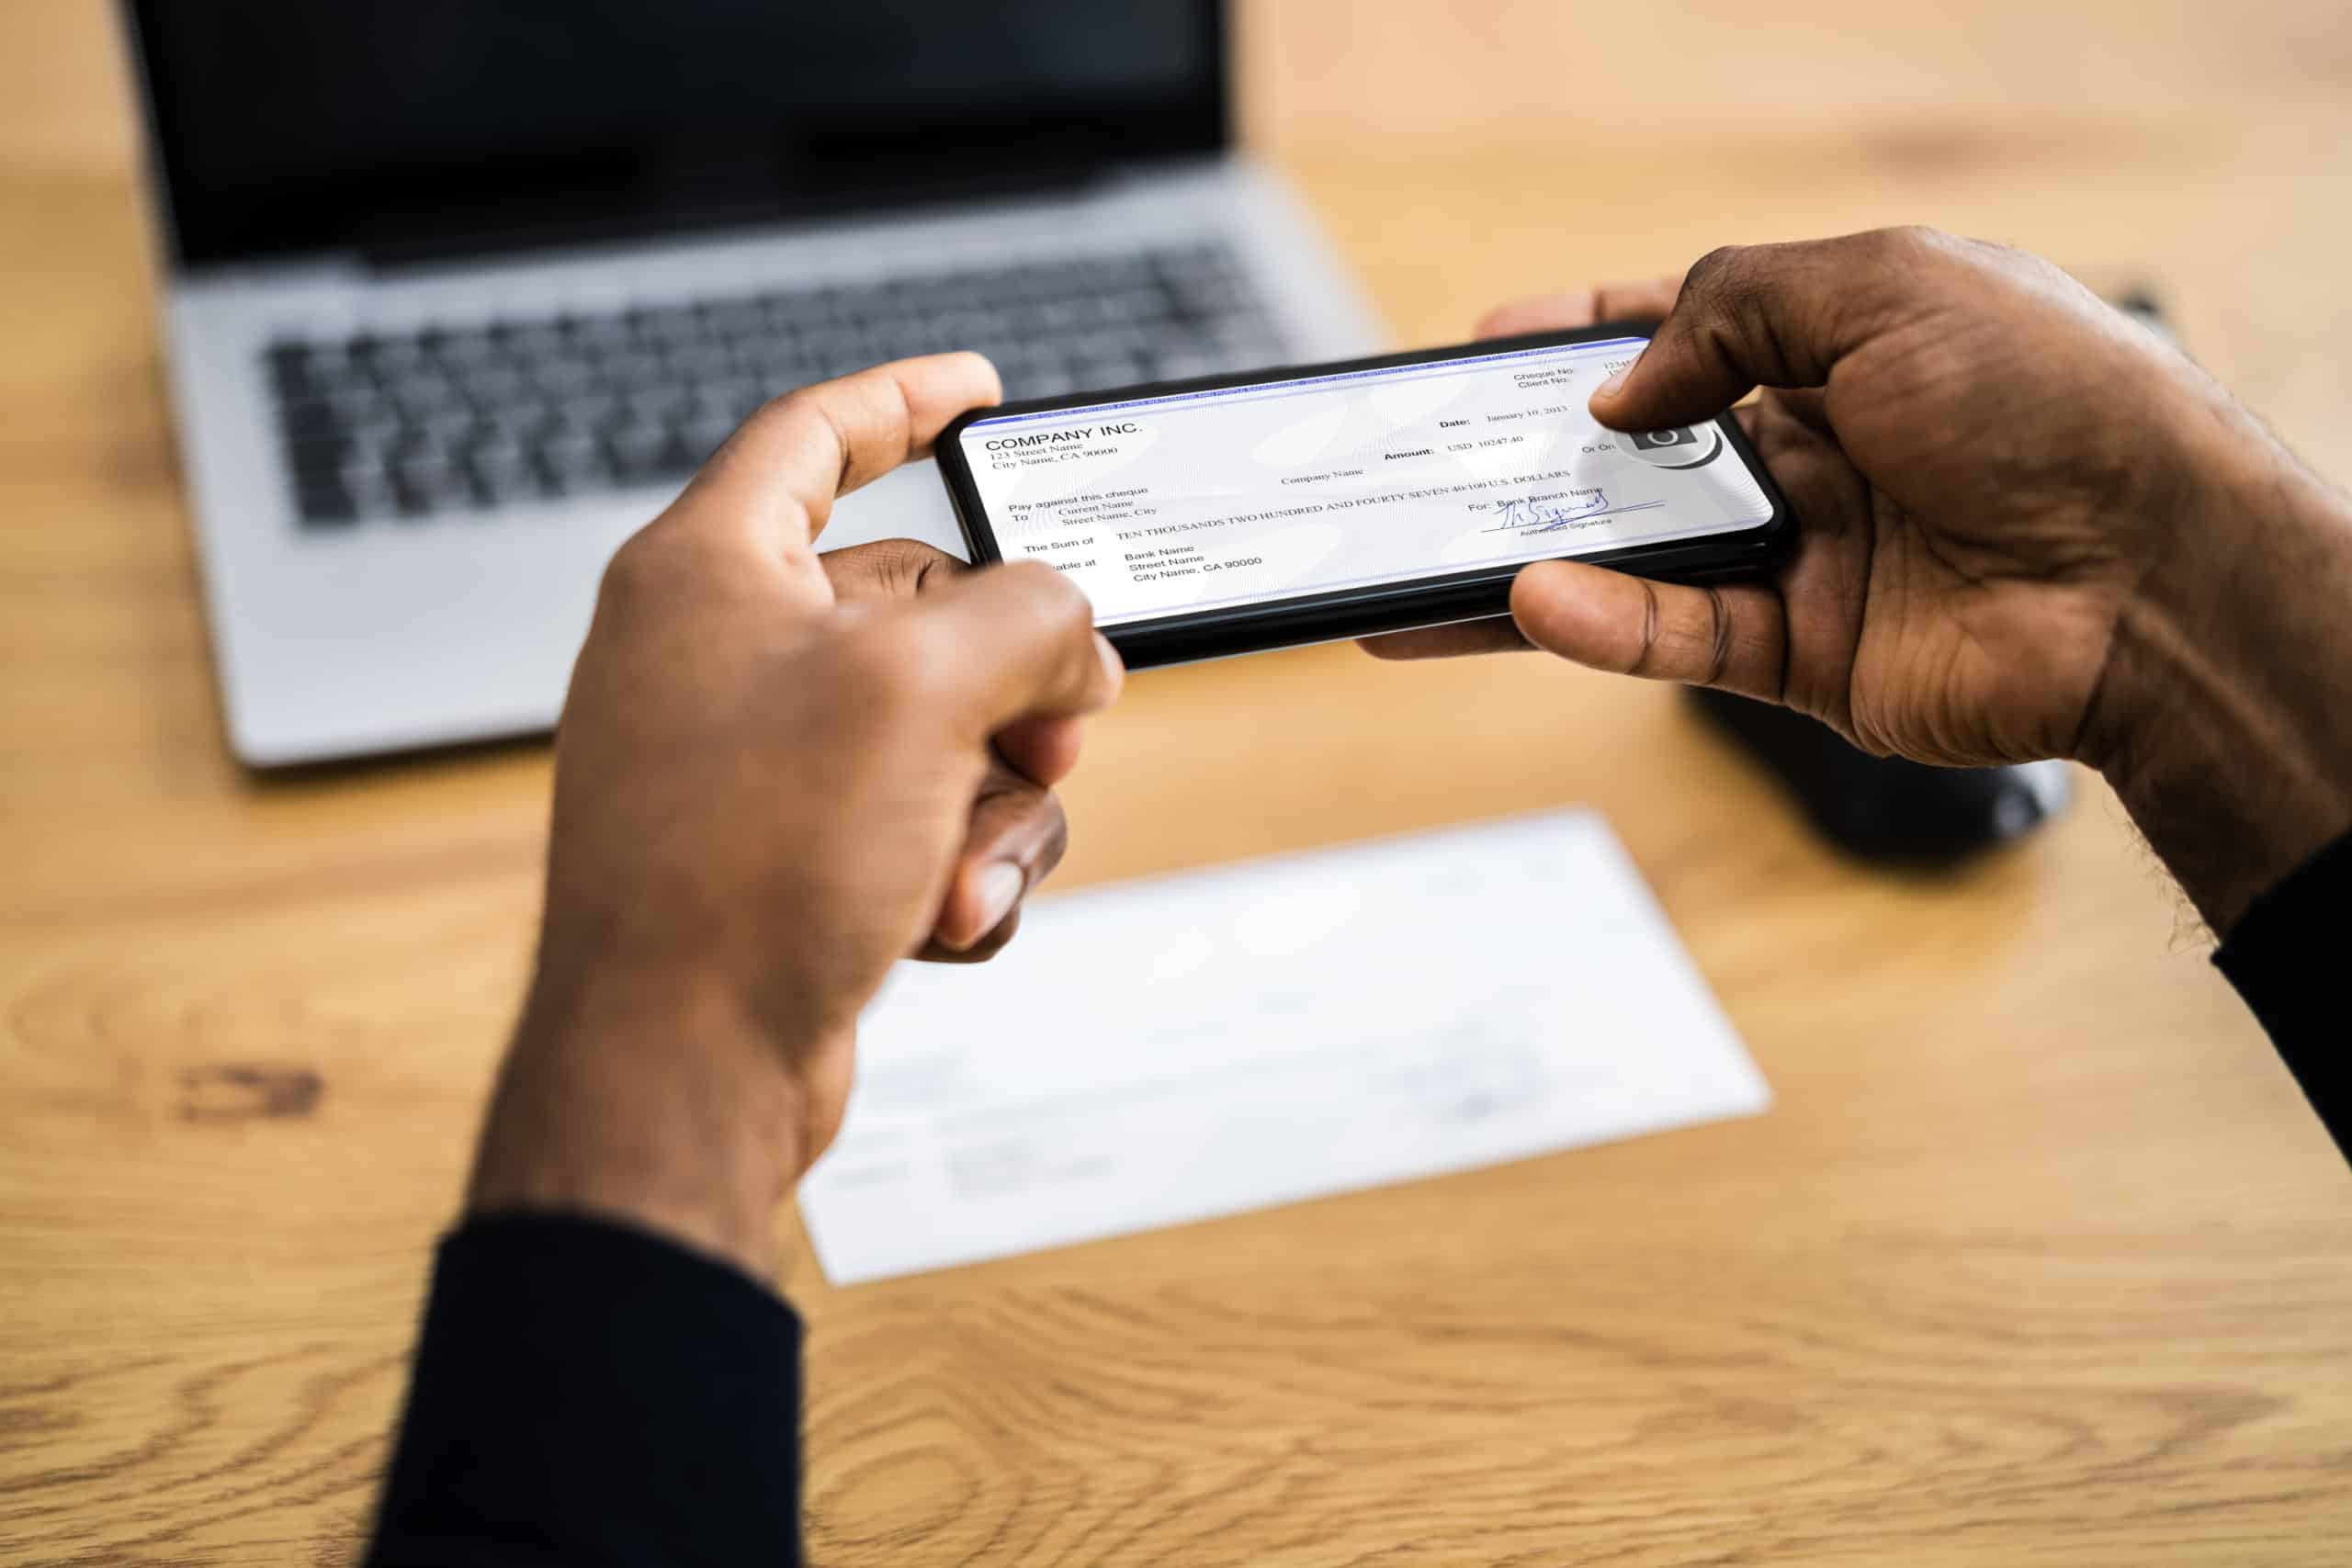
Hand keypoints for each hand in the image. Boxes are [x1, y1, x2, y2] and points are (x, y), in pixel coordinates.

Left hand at [467, 355, 1122, 1275]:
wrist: (681, 1071)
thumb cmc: (750, 866)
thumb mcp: (921, 692)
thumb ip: (1028, 620)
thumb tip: (1075, 647)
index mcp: (708, 572)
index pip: (812, 437)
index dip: (904, 400)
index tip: (981, 391)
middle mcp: (718, 657)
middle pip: (922, 606)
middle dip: (1014, 676)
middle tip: (1062, 728)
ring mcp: (754, 766)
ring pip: (946, 732)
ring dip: (995, 805)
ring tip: (964, 869)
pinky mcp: (790, 862)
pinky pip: (922, 827)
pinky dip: (954, 870)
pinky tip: (934, 923)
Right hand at [1370, 229, 2351, 928]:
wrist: (2154, 570)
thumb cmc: (2047, 401)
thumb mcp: (1881, 287)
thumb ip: (1730, 308)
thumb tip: (1625, 386)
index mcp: (1846, 347)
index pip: (1690, 332)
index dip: (1591, 335)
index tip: (1493, 344)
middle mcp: (1820, 453)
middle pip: (1645, 456)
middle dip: (1538, 457)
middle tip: (1435, 461)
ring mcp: (1809, 559)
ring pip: (1638, 562)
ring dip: (1538, 558)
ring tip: (1430, 558)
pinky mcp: (1806, 659)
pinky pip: (1678, 641)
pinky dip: (1602, 625)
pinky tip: (1533, 602)